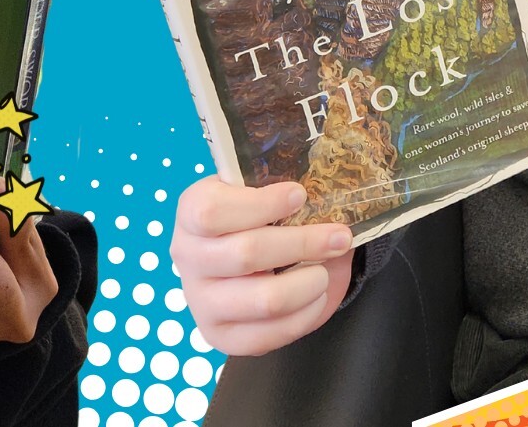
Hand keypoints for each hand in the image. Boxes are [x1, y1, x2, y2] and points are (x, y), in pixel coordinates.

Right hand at [171, 178, 351, 355]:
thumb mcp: (256, 191)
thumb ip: (278, 191)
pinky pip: (270, 334)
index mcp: (190, 212)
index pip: (214, 212)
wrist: (237, 258)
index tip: (300, 195)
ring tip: (325, 271)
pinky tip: (316, 296)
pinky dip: (305, 315)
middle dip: (304, 243)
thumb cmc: (252, 217)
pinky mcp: (220, 336)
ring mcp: (201, 301)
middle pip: (248, 253)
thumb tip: (326, 195)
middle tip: (340, 237)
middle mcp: (187, 258)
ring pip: (265, 299)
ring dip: (309, 283)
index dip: (261, 204)